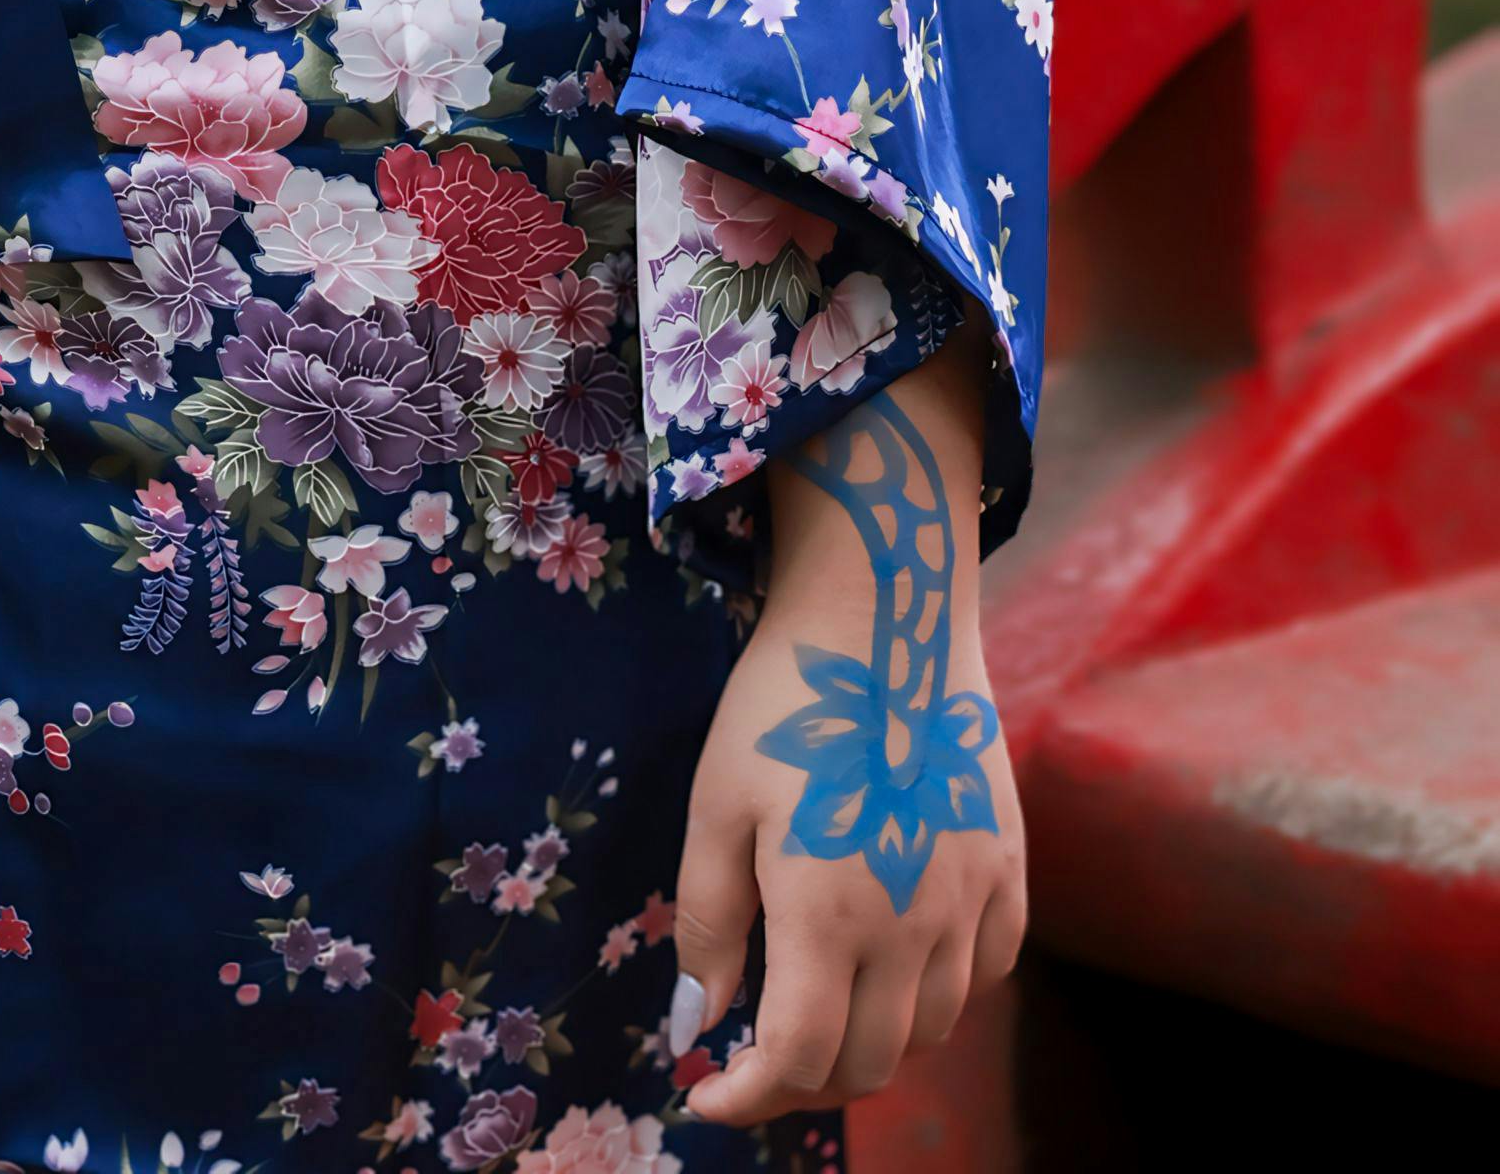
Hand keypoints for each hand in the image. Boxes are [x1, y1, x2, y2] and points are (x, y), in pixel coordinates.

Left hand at [669, 382, 1024, 1123]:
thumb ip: (709, 924)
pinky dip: (943, 992)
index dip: (748, 1099)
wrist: (885, 611)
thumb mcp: (718, 805)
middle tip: (758, 1054)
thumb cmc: (785, 702)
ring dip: (873, 1039)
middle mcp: (914, 926)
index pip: (798, 1061)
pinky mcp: (1009, 866)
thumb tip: (701, 1024)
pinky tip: (900, 958)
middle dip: (805, 1079)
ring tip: (824, 1003)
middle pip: (870, 1062)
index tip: (708, 1095)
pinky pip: (987, 971)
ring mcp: (972, 899)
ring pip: (931, 1027)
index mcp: (830, 917)